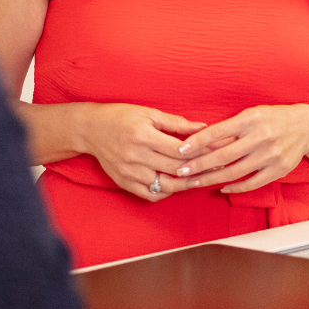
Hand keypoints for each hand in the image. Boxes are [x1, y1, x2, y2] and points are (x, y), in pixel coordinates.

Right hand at [79, 103, 205, 201]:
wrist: (90, 129)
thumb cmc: (121, 117)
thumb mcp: (148, 113)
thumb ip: (176, 123)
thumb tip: (204, 128)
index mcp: (143, 135)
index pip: (179, 149)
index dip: (201, 152)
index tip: (218, 151)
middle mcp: (135, 156)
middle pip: (175, 168)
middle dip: (199, 169)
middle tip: (217, 167)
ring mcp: (129, 172)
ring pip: (165, 185)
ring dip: (186, 184)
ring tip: (201, 180)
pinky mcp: (124, 182)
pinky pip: (150, 194)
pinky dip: (166, 192)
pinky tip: (176, 186)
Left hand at [172, 104, 308, 193]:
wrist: (306, 127)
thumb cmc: (272, 118)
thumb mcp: (251, 115)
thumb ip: (229, 128)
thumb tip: (201, 141)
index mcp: (251, 119)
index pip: (218, 132)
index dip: (197, 141)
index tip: (180, 149)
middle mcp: (261, 137)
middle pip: (223, 156)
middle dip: (199, 165)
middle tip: (180, 171)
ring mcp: (271, 155)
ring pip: (235, 172)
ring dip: (211, 179)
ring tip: (194, 182)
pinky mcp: (278, 170)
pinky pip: (252, 183)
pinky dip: (235, 188)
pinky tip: (221, 188)